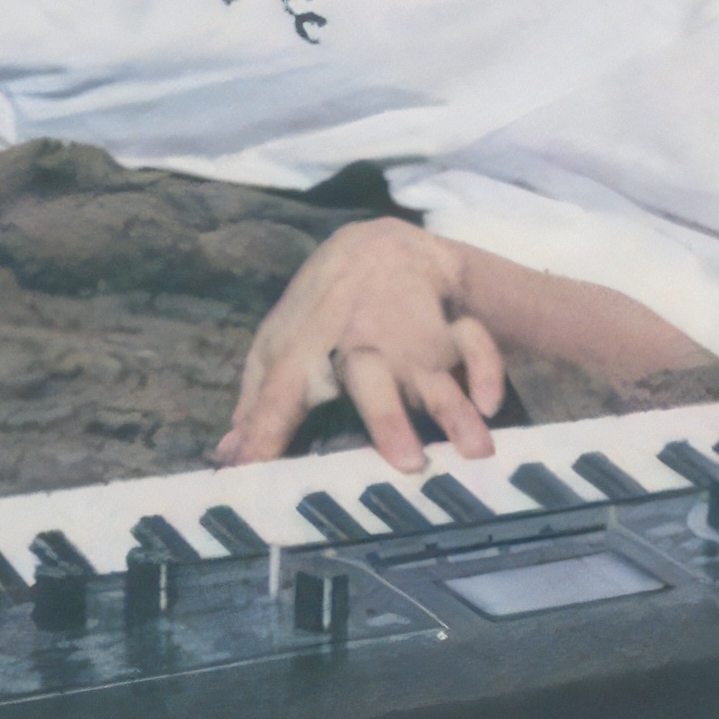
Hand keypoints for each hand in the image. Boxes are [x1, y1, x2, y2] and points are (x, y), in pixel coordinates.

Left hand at [216, 218, 505, 472]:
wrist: (379, 249)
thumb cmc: (318, 313)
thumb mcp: (278, 346)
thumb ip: (257, 402)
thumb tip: (227, 457)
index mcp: (305, 350)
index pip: (279, 391)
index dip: (264, 428)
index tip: (251, 468)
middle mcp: (357, 344)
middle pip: (370, 379)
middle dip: (388, 418)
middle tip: (407, 465)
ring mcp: (407, 335)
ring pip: (434, 369)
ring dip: (455, 408)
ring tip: (475, 449)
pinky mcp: (448, 326)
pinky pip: (475, 344)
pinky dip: (486, 372)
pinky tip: (490, 406)